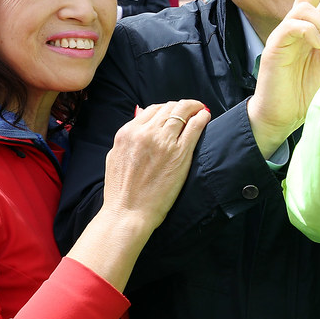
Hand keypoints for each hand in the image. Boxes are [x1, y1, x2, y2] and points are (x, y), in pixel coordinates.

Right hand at [101, 100, 209, 224]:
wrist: (128, 212)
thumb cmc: (120, 190)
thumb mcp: (114, 156)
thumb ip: (128, 136)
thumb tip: (140, 116)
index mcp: (128, 132)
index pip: (152, 109)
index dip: (165, 108)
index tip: (173, 112)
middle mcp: (146, 133)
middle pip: (168, 108)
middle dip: (180, 106)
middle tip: (189, 109)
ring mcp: (164, 142)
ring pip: (182, 112)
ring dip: (193, 107)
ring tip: (199, 109)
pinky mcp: (180, 153)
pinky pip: (194, 126)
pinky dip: (201, 117)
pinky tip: (205, 116)